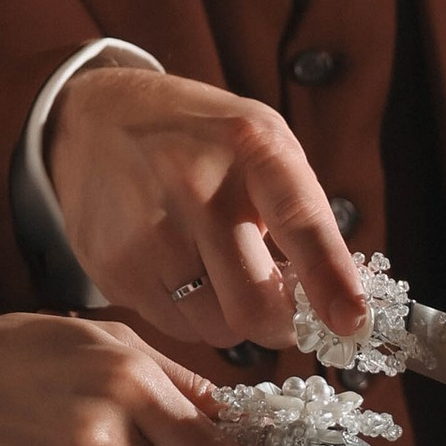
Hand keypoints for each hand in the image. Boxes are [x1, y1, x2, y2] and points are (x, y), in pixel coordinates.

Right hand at [42, 65, 365, 352]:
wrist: (94, 117)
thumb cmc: (198, 136)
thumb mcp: (261, 139)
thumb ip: (299, 210)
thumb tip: (333, 300)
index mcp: (250, 146)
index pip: (301, 223)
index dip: (330, 280)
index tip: (351, 322)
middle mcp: (196, 187)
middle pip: (256, 305)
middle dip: (281, 322)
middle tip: (283, 309)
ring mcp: (149, 231)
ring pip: (217, 328)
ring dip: (232, 316)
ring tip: (218, 269)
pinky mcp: (114, 267)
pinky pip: (175, 327)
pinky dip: (190, 312)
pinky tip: (180, 269)